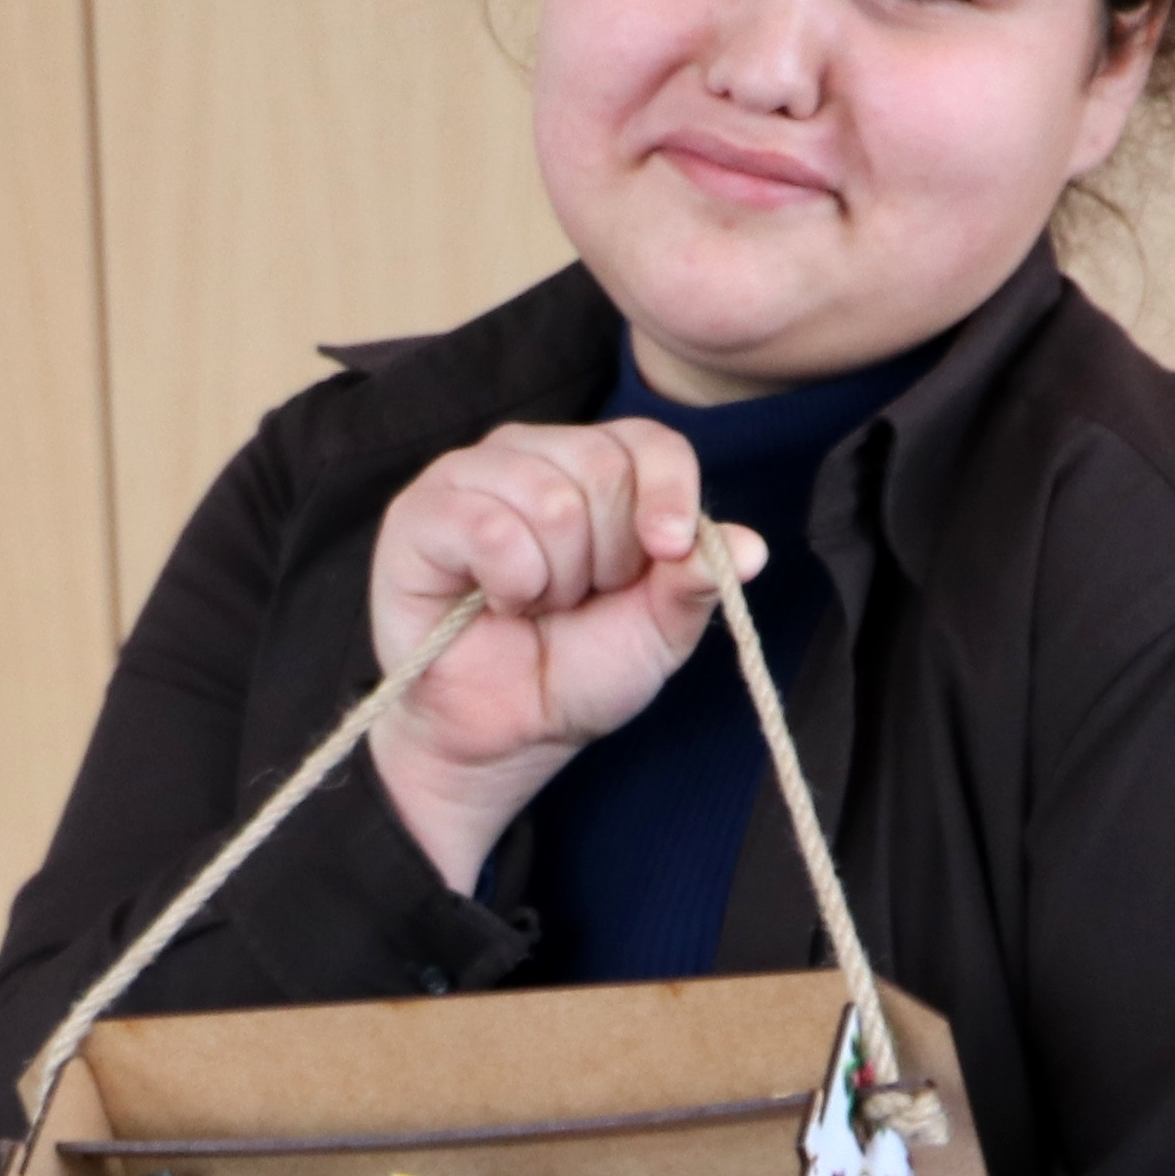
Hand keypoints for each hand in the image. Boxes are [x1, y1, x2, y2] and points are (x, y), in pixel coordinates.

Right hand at [363, 417, 765, 888]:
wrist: (508, 734)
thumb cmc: (577, 670)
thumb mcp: (657, 629)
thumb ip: (696, 580)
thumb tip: (752, 547)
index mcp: (596, 469)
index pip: (650, 442)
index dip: (669, 495)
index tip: (666, 554)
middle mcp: (533, 455)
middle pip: (602, 469)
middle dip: (606, 559)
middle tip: (575, 599)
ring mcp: (472, 475)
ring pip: (549, 499)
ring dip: (556, 578)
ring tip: (534, 603)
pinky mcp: (422, 512)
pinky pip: (489, 525)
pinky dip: (510, 581)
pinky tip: (496, 602)